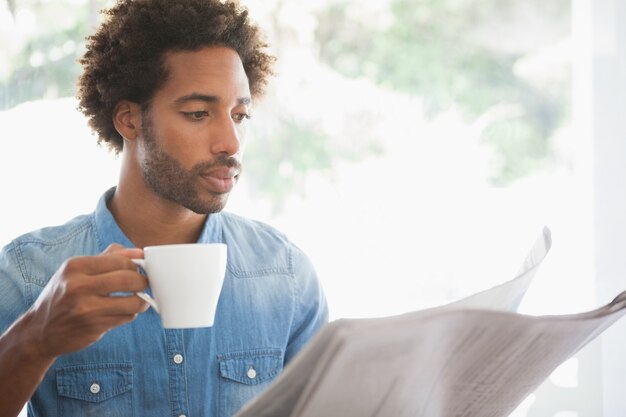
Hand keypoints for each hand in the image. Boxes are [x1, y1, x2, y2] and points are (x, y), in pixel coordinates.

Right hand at [25, 244, 148, 358]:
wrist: (40, 331)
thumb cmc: (64, 295)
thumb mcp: (77, 271)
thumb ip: (109, 258)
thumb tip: (139, 253)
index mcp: (75, 266)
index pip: (121, 261)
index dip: (136, 265)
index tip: (139, 270)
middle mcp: (78, 286)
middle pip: (130, 279)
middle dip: (143, 282)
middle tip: (143, 284)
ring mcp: (86, 308)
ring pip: (133, 302)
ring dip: (141, 301)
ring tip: (138, 299)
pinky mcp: (93, 327)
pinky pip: (126, 317)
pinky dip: (130, 314)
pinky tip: (123, 311)